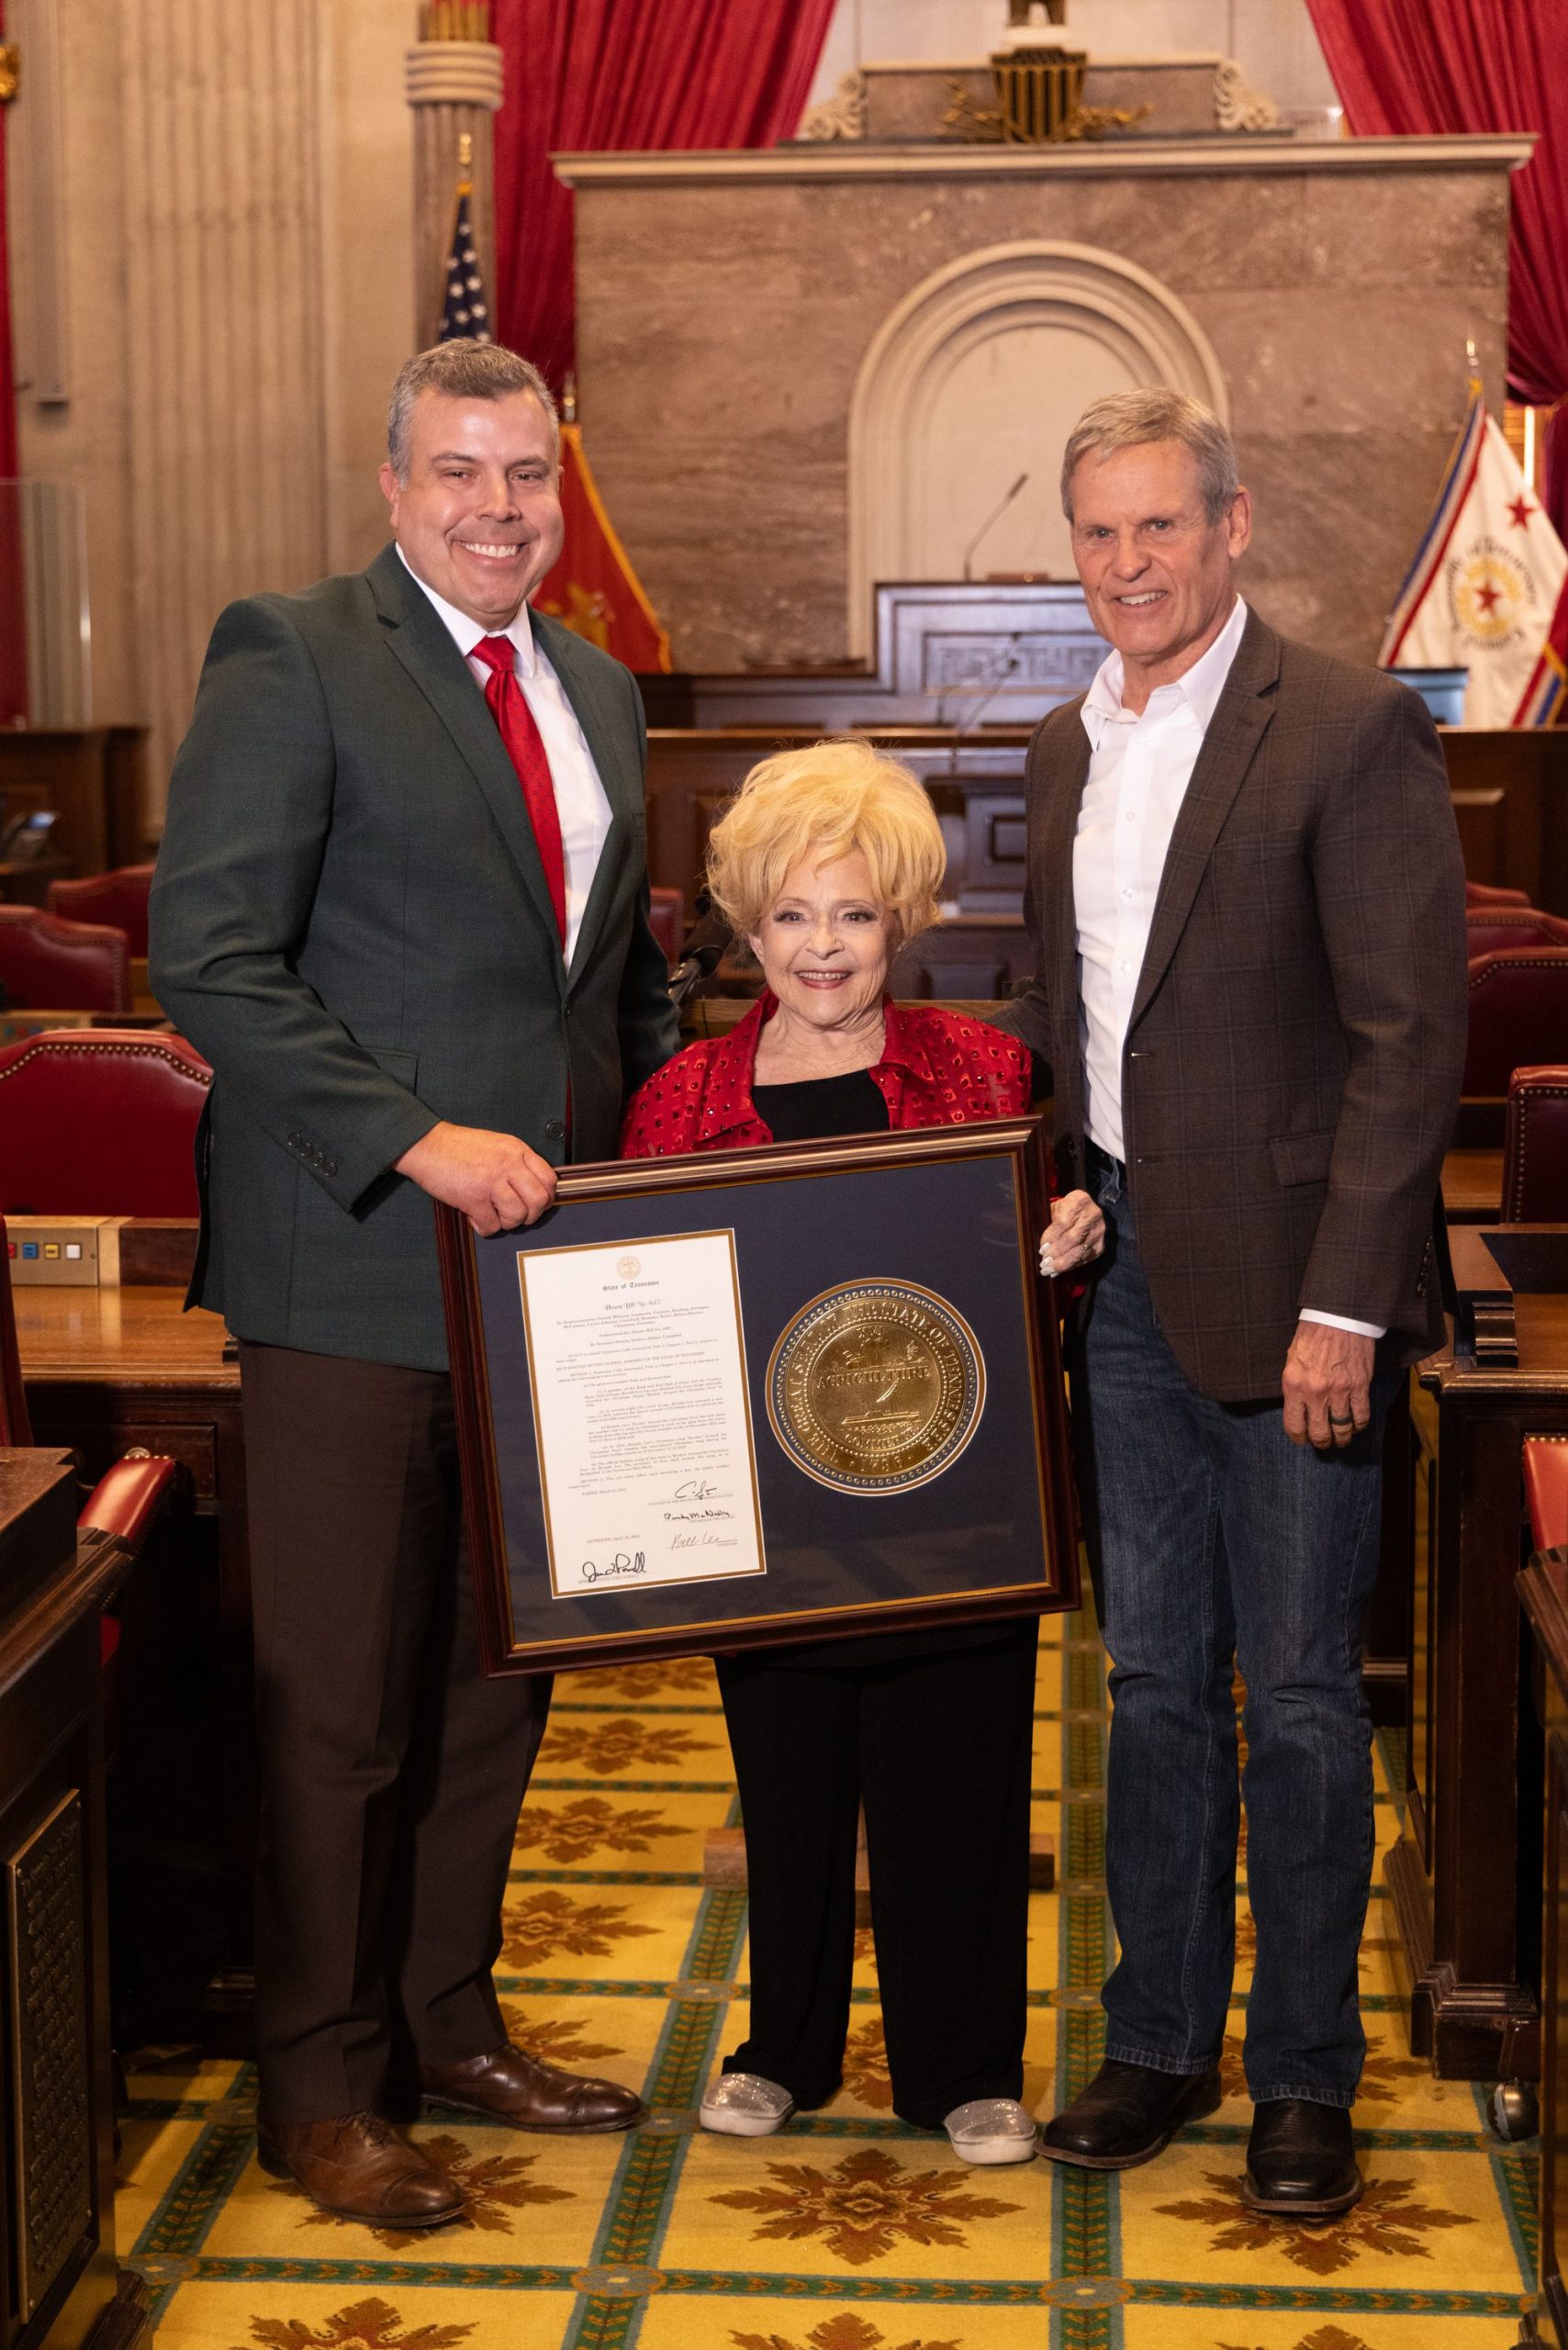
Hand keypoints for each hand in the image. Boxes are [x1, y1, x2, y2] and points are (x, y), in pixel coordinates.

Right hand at [395, 1120, 556, 1235]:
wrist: (427, 1145)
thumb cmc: (459, 1147)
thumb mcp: (497, 1144)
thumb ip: (517, 1162)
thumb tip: (534, 1188)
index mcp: (516, 1150)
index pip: (549, 1179)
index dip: (547, 1198)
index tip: (538, 1204)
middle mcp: (508, 1164)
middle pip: (539, 1201)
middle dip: (531, 1215)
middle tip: (518, 1215)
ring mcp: (491, 1181)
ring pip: (517, 1216)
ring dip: (507, 1222)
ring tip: (494, 1215)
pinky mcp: (472, 1197)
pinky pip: (492, 1225)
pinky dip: (485, 1227)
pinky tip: (476, 1217)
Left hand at [1039, 1189, 1105, 1277]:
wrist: (1087, 1211)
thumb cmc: (1066, 1210)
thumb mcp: (1056, 1208)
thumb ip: (1048, 1221)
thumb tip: (1041, 1244)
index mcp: (1079, 1201)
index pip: (1063, 1222)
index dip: (1051, 1237)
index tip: (1041, 1249)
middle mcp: (1092, 1215)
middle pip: (1073, 1238)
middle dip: (1056, 1253)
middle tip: (1043, 1263)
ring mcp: (1098, 1231)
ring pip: (1080, 1251)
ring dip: (1063, 1264)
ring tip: (1049, 1270)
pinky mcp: (1100, 1245)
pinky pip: (1084, 1259)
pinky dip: (1070, 1266)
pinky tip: (1058, 1270)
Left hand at [1282, 1320, 1374, 1449]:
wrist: (1337, 1317)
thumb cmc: (1312, 1336)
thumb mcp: (1292, 1361)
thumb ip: (1294, 1387)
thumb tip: (1298, 1410)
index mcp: (1294, 1385)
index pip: (1294, 1426)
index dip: (1299, 1439)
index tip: (1302, 1440)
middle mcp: (1316, 1392)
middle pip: (1320, 1433)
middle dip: (1321, 1442)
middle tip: (1323, 1442)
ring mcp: (1340, 1390)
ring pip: (1342, 1429)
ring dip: (1341, 1438)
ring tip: (1340, 1438)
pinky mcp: (1360, 1386)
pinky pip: (1361, 1416)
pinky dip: (1358, 1425)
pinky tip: (1355, 1425)